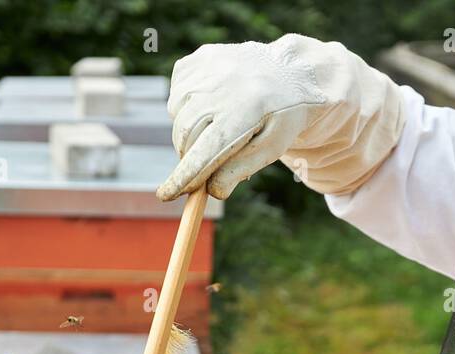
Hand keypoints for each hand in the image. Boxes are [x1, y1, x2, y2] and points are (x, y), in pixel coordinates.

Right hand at [157, 36, 328, 201]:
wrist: (288, 73)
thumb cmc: (280, 118)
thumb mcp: (271, 147)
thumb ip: (240, 169)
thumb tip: (212, 191)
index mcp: (247, 111)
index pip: (205, 151)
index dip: (184, 177)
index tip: (166, 194)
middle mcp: (224, 85)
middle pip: (186, 136)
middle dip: (189, 156)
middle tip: (205, 161)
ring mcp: (209, 67)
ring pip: (178, 115)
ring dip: (189, 131)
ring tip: (215, 126)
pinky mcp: (199, 58)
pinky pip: (178, 94)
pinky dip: (187, 107)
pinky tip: (211, 104)